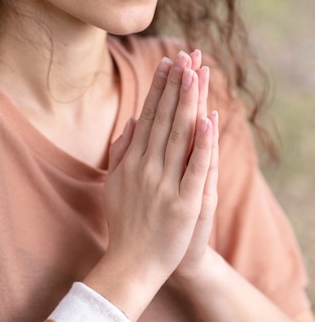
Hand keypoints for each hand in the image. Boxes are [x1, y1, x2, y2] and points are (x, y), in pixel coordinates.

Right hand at [105, 50, 216, 291]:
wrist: (131, 264)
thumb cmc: (124, 222)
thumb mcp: (113, 183)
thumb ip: (120, 151)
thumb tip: (131, 121)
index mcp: (132, 161)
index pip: (148, 116)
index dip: (158, 88)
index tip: (166, 63)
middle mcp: (146, 168)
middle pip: (164, 119)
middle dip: (175, 85)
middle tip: (183, 56)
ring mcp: (164, 185)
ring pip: (179, 136)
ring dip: (187, 103)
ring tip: (194, 74)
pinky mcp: (184, 204)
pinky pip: (195, 169)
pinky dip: (202, 145)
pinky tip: (208, 120)